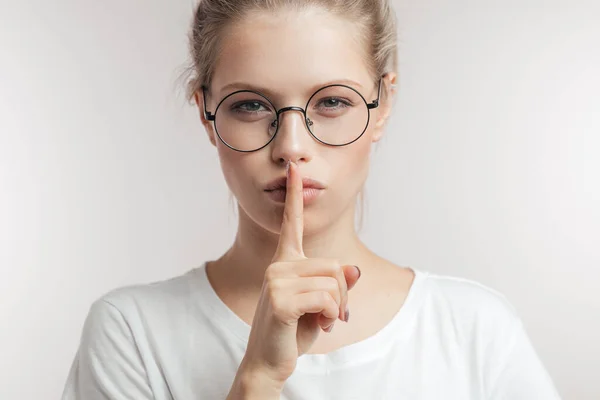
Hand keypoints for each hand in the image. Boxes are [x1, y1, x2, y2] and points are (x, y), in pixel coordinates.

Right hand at [240, 161, 360, 385]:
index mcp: (285, 262)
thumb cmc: (293, 331)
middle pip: (334, 265)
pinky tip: (321, 326)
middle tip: (334, 315)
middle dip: (343, 294)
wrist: (269, 361)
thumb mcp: (322, 306)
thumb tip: (354, 270)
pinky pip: (326, 298)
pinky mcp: (280, 299)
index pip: (291, 224)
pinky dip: (332, 316)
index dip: (294, 196)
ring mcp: (276, 280)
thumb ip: (336, 285)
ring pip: (333, 282)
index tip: (294, 169)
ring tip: (324, 322)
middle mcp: (278, 265)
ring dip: (338, 308)